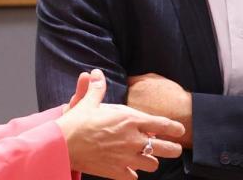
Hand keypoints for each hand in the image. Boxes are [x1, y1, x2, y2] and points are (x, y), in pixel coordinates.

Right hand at [57, 69, 184, 179]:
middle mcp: (132, 140)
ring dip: (150, 160)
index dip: (174, 128)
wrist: (63, 145)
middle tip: (174, 149)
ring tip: (147, 157)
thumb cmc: (76, 122)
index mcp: (130, 120)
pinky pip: (133, 176)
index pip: (162, 124)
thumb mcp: (88, 102)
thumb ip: (97, 88)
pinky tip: (128, 168)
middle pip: (165, 149)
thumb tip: (95, 73)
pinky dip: (132, 172)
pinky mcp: (116, 171)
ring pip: (152, 165)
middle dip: (173, 149)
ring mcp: (126, 158)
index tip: (180, 130)